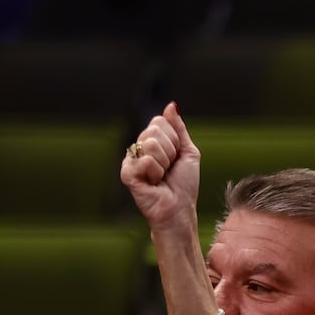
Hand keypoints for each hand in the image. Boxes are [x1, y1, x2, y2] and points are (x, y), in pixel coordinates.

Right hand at [120, 101, 200, 236]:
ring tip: (161, 176)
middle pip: (154, 130)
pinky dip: (156, 172)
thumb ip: (178, 128)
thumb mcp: (187, 152)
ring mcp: (131, 160)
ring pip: (151, 144)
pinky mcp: (127, 173)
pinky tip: (153, 182)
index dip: (174, 139)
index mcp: (151, 141)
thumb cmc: (183, 184)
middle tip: (169, 168)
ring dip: (164, 163)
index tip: (176, 157)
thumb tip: (171, 106)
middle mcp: (138, 148)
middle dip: (170, 151)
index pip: (159, 121)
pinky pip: (146, 160)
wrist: (179, 208)